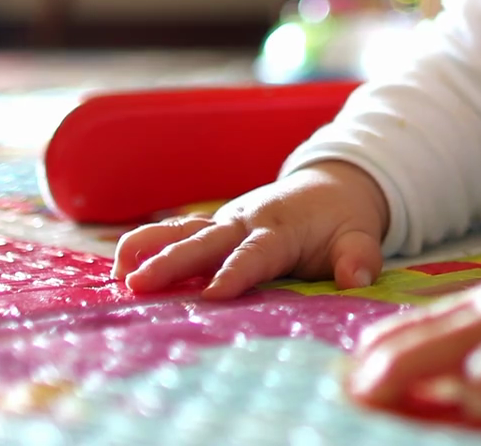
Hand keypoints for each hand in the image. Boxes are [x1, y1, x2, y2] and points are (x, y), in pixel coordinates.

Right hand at [112, 161, 389, 298]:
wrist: (332, 185)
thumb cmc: (343, 219)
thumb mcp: (361, 236)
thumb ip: (358, 257)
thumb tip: (356, 279)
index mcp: (281, 229)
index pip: (255, 254)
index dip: (234, 273)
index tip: (211, 295)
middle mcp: (246, 221)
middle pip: (205, 242)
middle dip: (172, 262)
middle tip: (139, 283)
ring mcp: (225, 221)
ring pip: (182, 232)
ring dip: (150, 249)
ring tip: (119, 273)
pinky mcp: (213, 225)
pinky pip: (176, 232)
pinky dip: (147, 243)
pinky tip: (119, 266)